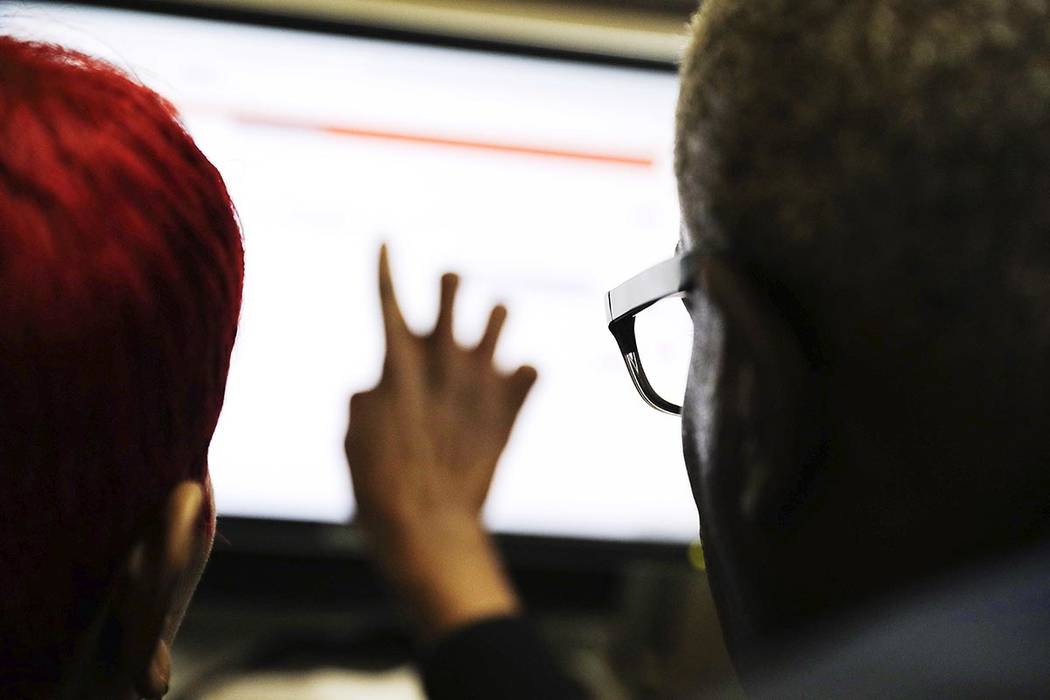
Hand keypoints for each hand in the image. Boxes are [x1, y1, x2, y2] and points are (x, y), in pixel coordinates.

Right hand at [345, 245, 537, 636]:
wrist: (427, 528)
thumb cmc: (379, 486)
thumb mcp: (355, 436)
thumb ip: (368, 399)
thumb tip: (376, 386)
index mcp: (397, 363)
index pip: (387, 300)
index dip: (384, 266)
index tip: (385, 239)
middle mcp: (442, 362)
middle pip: (451, 293)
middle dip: (450, 284)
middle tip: (452, 281)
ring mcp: (480, 383)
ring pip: (498, 318)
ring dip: (493, 316)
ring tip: (493, 316)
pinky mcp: (509, 410)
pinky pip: (530, 372)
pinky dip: (522, 375)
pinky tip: (517, 378)